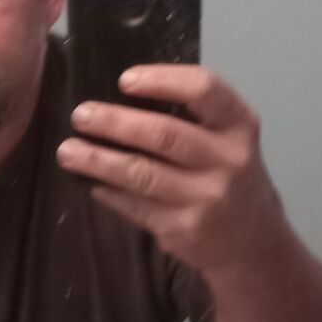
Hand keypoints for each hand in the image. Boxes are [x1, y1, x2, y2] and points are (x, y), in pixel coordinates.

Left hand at [56, 64, 280, 274]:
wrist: (253, 240)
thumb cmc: (227, 173)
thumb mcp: (227, 138)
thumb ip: (190, 116)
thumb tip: (118, 96)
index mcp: (239, 125)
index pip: (204, 89)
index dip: (161, 80)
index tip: (123, 80)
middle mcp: (228, 160)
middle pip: (164, 134)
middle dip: (115, 122)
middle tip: (80, 115)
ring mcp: (206, 199)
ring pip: (143, 173)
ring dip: (99, 160)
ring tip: (68, 151)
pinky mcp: (184, 230)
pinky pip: (136, 206)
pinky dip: (108, 193)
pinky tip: (90, 183)